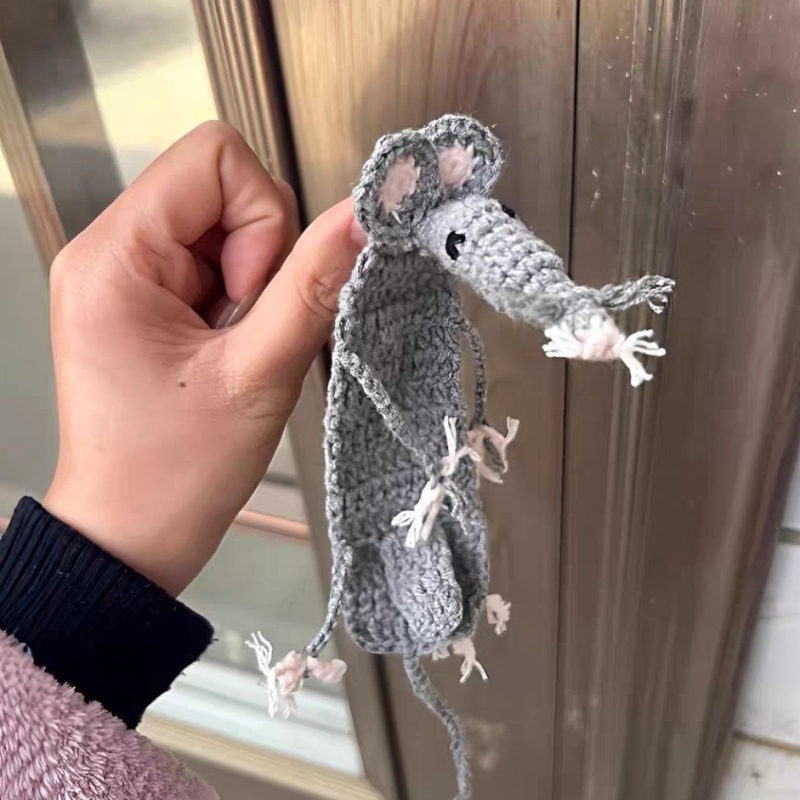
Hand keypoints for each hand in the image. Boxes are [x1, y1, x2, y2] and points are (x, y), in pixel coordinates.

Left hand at [44, 121, 364, 594]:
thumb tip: (363, 216)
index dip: (260, 218)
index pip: (214, 156)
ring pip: (227, 228)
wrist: (134, 534)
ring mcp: (126, 275)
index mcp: (115, 256)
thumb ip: (315, 285)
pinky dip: (241, 302)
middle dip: (259, 257)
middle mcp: (108, 252)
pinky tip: (229, 350)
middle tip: (246, 330)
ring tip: (235, 348)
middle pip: (223, 188)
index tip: (254, 295)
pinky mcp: (146, 300)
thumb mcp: (259, 374)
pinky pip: (216, 264)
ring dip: (253, 285)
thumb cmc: (173, 472)